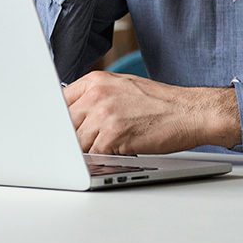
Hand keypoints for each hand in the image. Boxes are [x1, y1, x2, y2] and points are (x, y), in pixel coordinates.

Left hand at [63, 70, 240, 155]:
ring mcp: (104, 114)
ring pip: (76, 143)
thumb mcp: (121, 87)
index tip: (55, 132)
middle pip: (64, 124)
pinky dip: (99, 161)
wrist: (188, 111)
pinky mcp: (113, 136)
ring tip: (103, 151)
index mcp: (95, 80)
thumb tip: (71, 113)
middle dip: (70, 139)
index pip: (59, 102)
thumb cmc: (158, 102)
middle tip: (78, 148)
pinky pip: (92, 156)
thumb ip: (95, 96)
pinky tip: (112, 156)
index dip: (57, 121)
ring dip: (85, 152)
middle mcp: (96, 94)